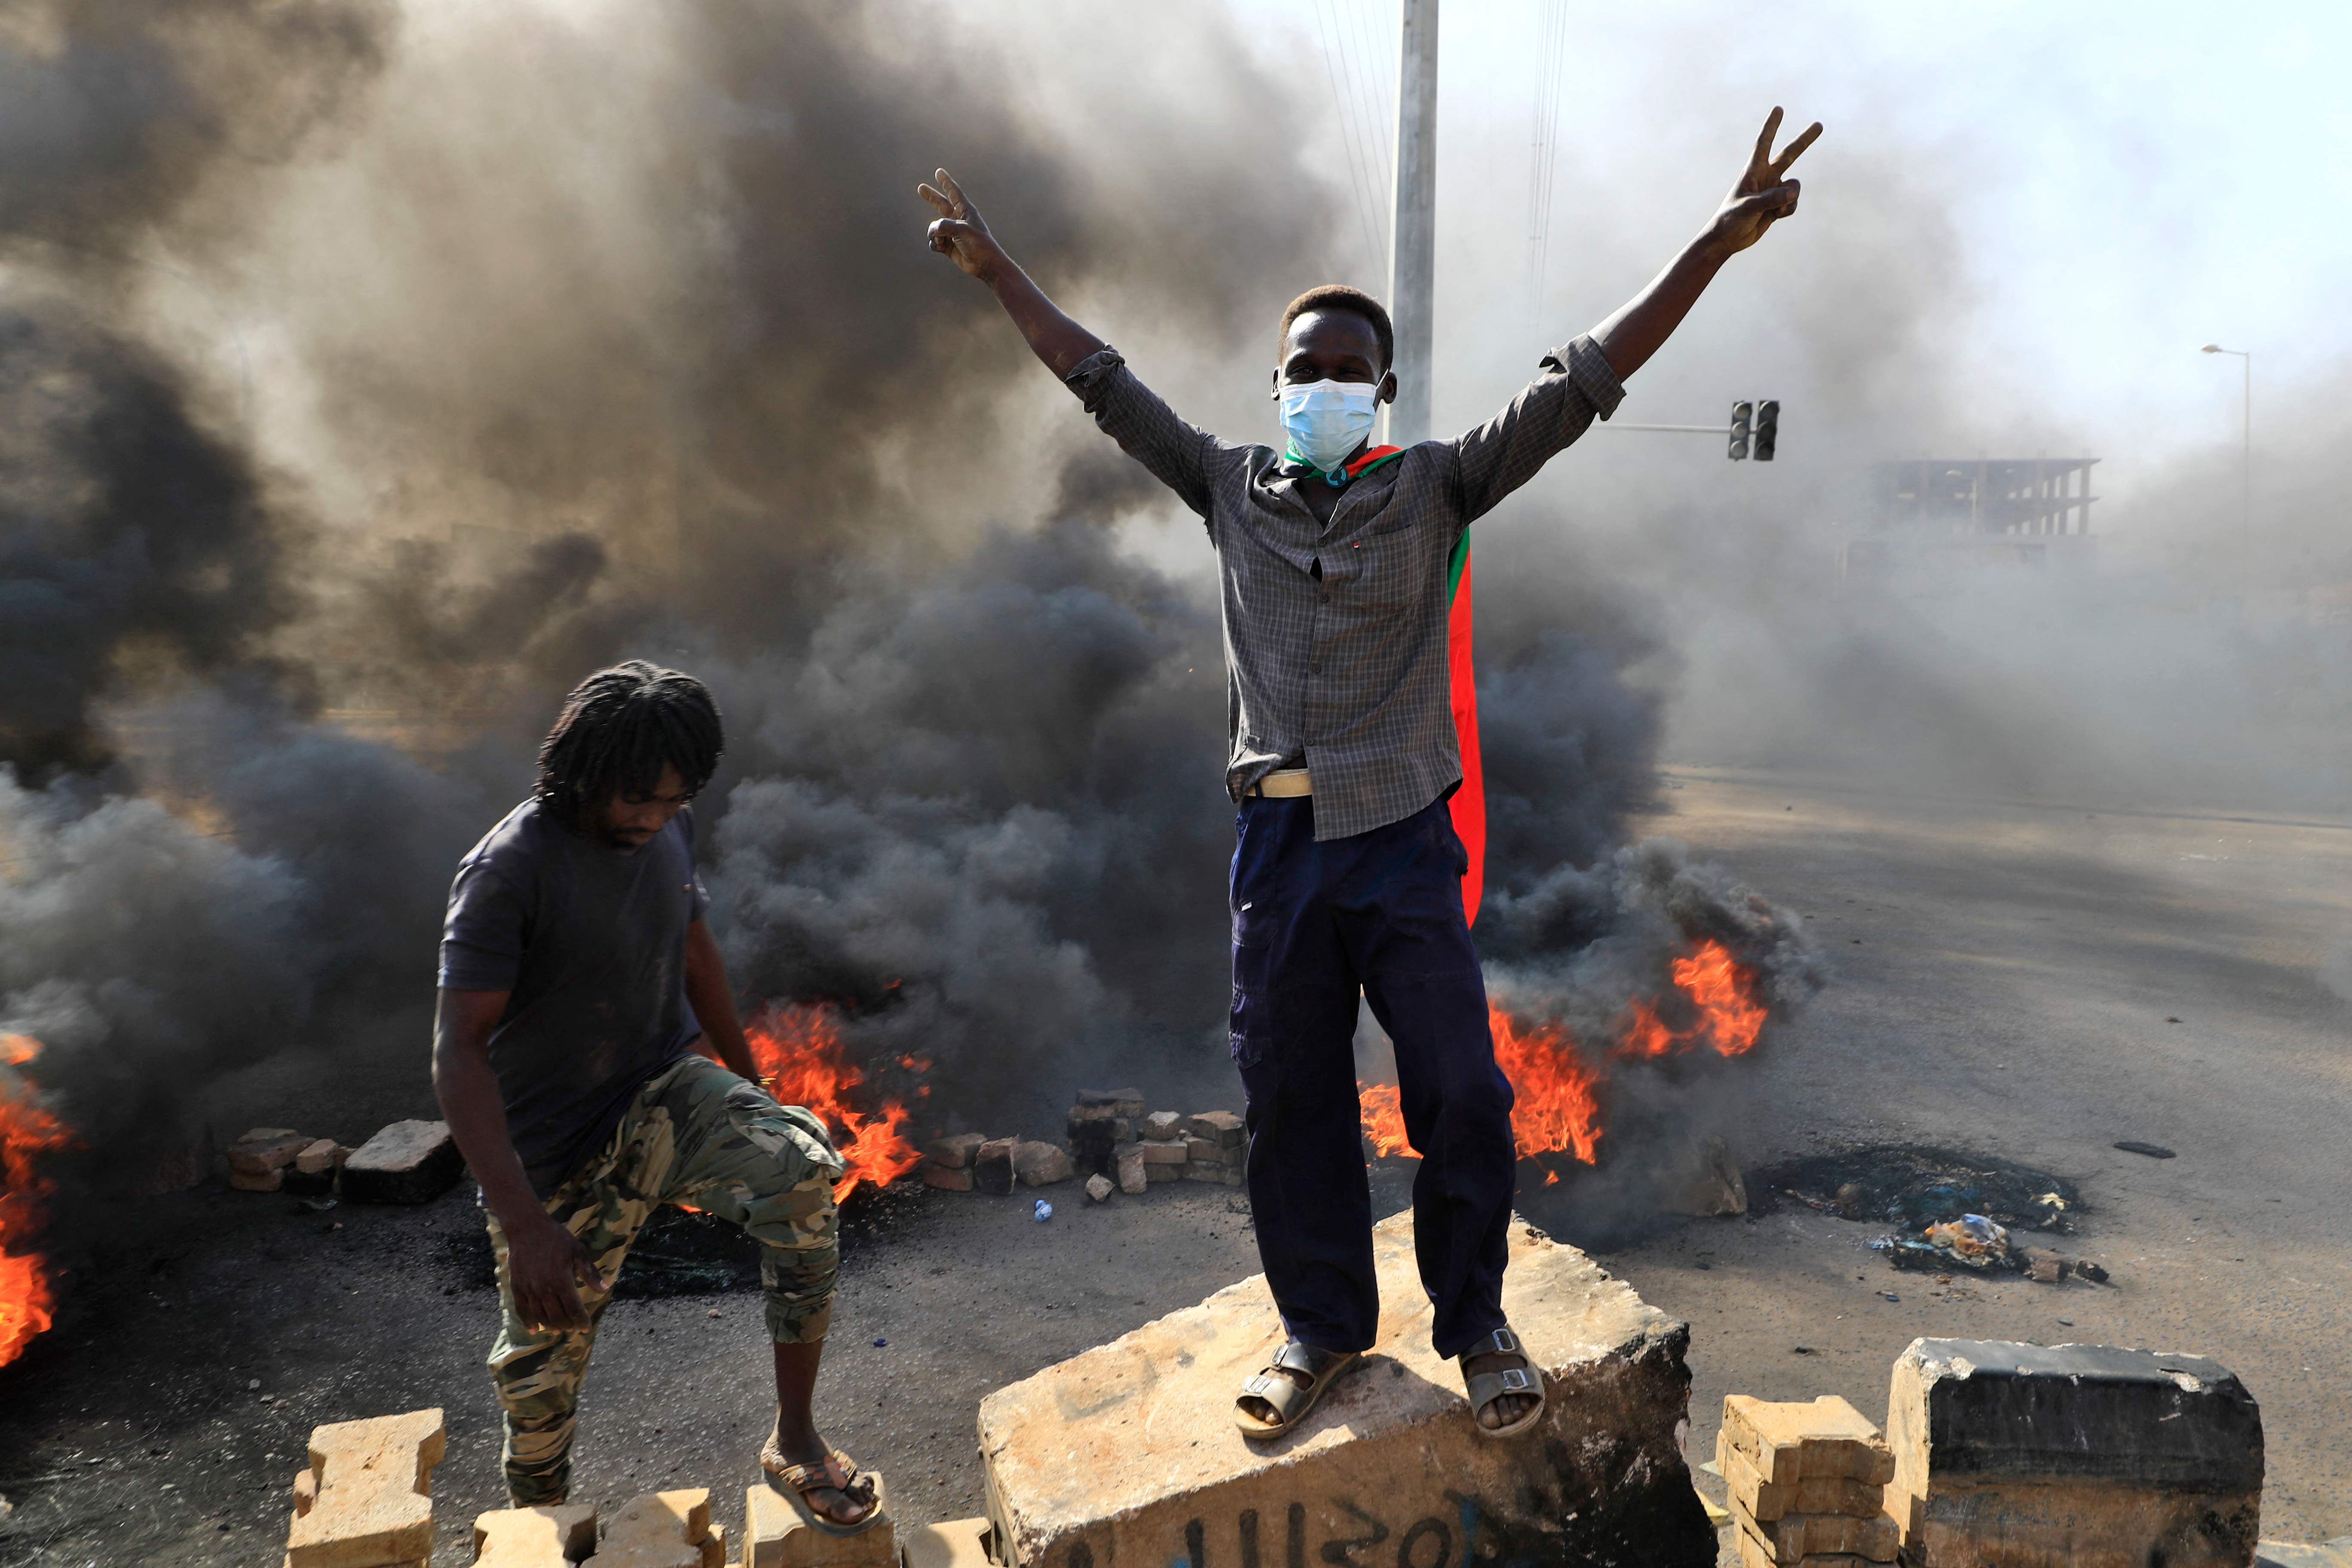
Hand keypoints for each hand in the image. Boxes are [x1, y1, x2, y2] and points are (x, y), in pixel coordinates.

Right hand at [504, 1211, 603, 1332]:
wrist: (527, 1228)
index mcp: (561, 1280)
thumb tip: (605, 1290)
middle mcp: (544, 1288)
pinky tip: (534, 1330)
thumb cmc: (556, 1238)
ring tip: (558, 1330)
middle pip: (557, 1316)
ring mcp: (528, 1289)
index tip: (586, 1328)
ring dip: (550, 1326)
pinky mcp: (517, 1287)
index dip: (581, 1320)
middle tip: (573, 1328)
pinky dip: (528, 1322)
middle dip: (567, 1325)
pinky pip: (521, 1310)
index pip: (573, 1308)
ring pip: (540, 1316)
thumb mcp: (578, 1251)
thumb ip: (590, 1273)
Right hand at [919, 169, 1005, 280]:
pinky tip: (941, 248)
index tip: (939, 171)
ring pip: (934, 228)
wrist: (984, 264)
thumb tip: (932, 231)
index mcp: (965, 211)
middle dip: (931, 197)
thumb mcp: (962, 230)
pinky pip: (934, 241)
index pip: (954, 192)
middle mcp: (957, 219)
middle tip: (920, 187)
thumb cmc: (979, 244)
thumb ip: (944, 226)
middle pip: (940, 204)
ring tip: (942, 241)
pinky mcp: (948, 245)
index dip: (946, 182)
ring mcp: (952, 232)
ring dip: (934, 234)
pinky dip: (935, 244)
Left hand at [1707, 108, 1820, 256]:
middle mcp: (1766, 176)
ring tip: (1775, 210)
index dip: (1771, 126)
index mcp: (1753, 171)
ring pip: (1794, 186)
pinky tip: (1774, 217)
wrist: (1728, 239)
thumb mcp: (1749, 207)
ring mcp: (1773, 190)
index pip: (1763, 144)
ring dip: (1791, 198)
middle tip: (1819, 125)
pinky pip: (1793, 203)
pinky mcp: (1777, 204)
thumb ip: (1771, 199)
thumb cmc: (1731, 219)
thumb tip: (1792, 193)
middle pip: (1789, 154)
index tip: (1779, 109)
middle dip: (1804, 141)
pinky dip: (1788, 210)